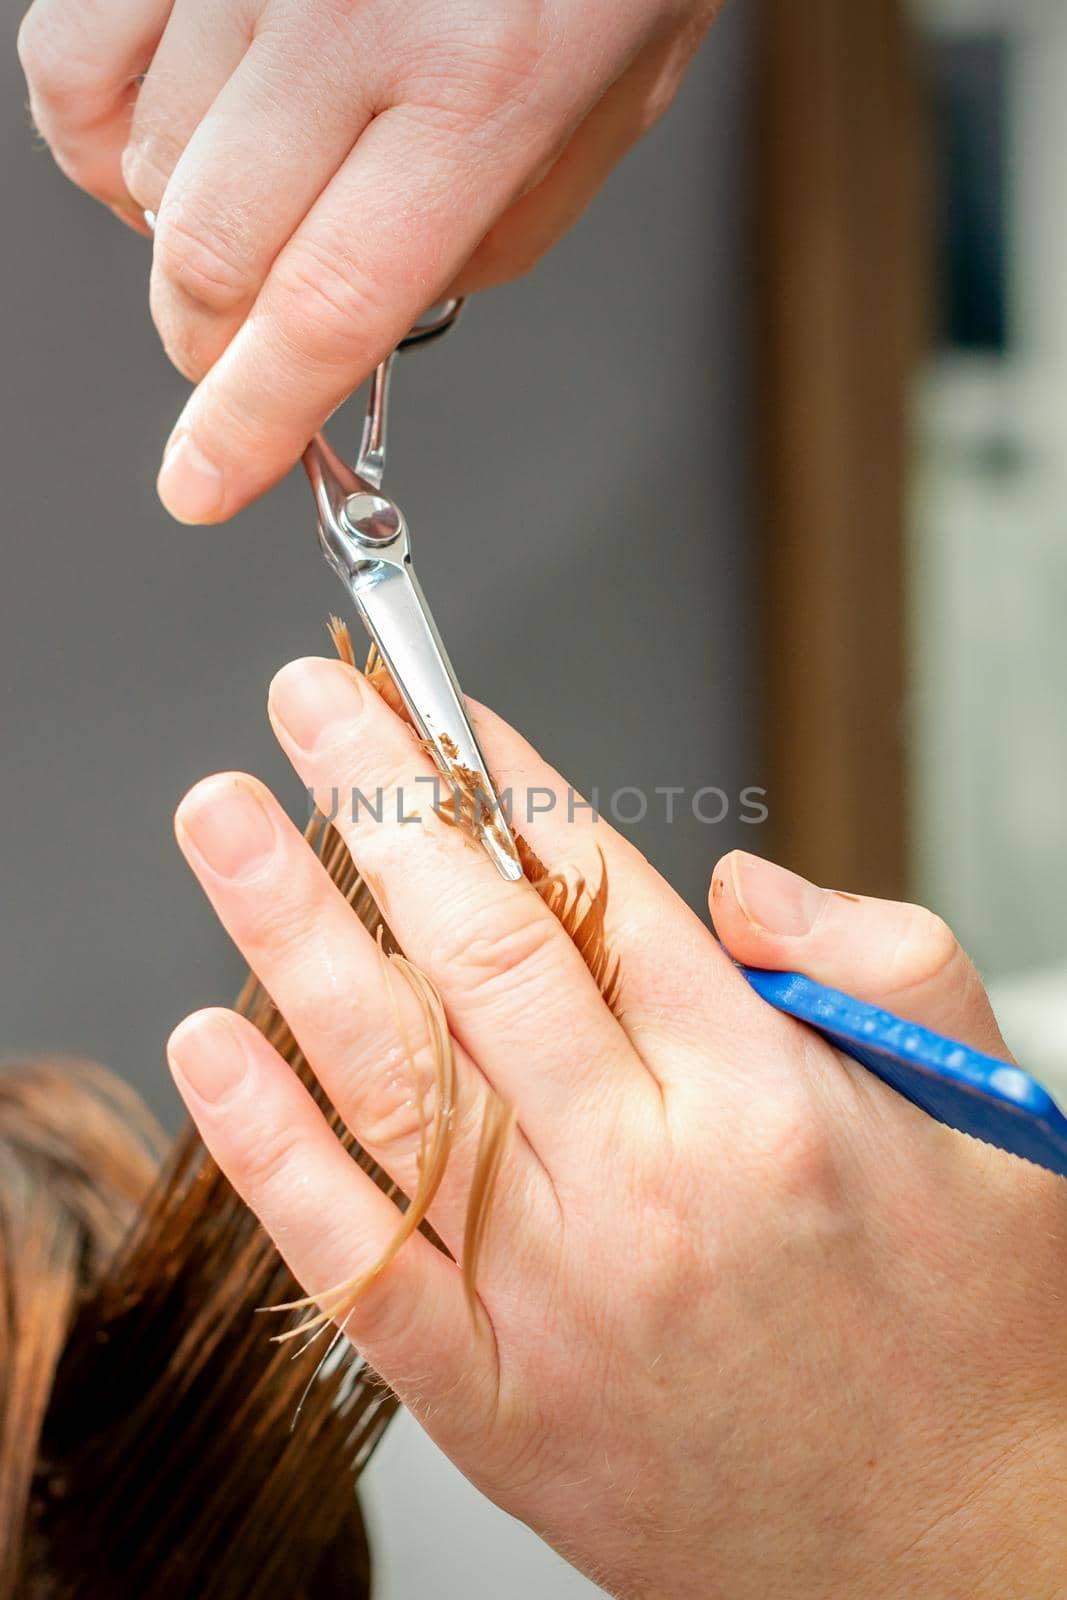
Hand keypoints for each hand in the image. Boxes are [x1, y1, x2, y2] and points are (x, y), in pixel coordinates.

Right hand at [18, 0, 718, 524]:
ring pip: (142, 172)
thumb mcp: (611, 106)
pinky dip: (98, 139)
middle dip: (215, 349)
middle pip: (211, 258)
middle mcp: (351, 12)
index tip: (205, 482)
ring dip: (183, 237)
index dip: (250, 419)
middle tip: (249, 355)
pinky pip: (70, 64)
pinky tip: (169, 147)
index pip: (327, 306)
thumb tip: (379, 322)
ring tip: (256, 209)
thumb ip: (496, 235)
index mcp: (481, 88)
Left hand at [163, 657, 1066, 1597]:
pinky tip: (211, 1049)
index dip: (506, 782)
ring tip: (225, 818)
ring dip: (292, 929)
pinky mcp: (496, 1402)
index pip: (599, 890)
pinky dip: (270, 1149)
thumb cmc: (977, 1337)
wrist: (967, 1564)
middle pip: (479, 950)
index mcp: (768, 1096)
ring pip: (394, 1077)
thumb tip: (734, 886)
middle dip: (382, 801)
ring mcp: (558, 1298)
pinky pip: (357, 1259)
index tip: (441, 707)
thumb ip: (879, 960)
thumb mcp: (992, 1113)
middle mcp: (650, 1183)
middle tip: (312, 699)